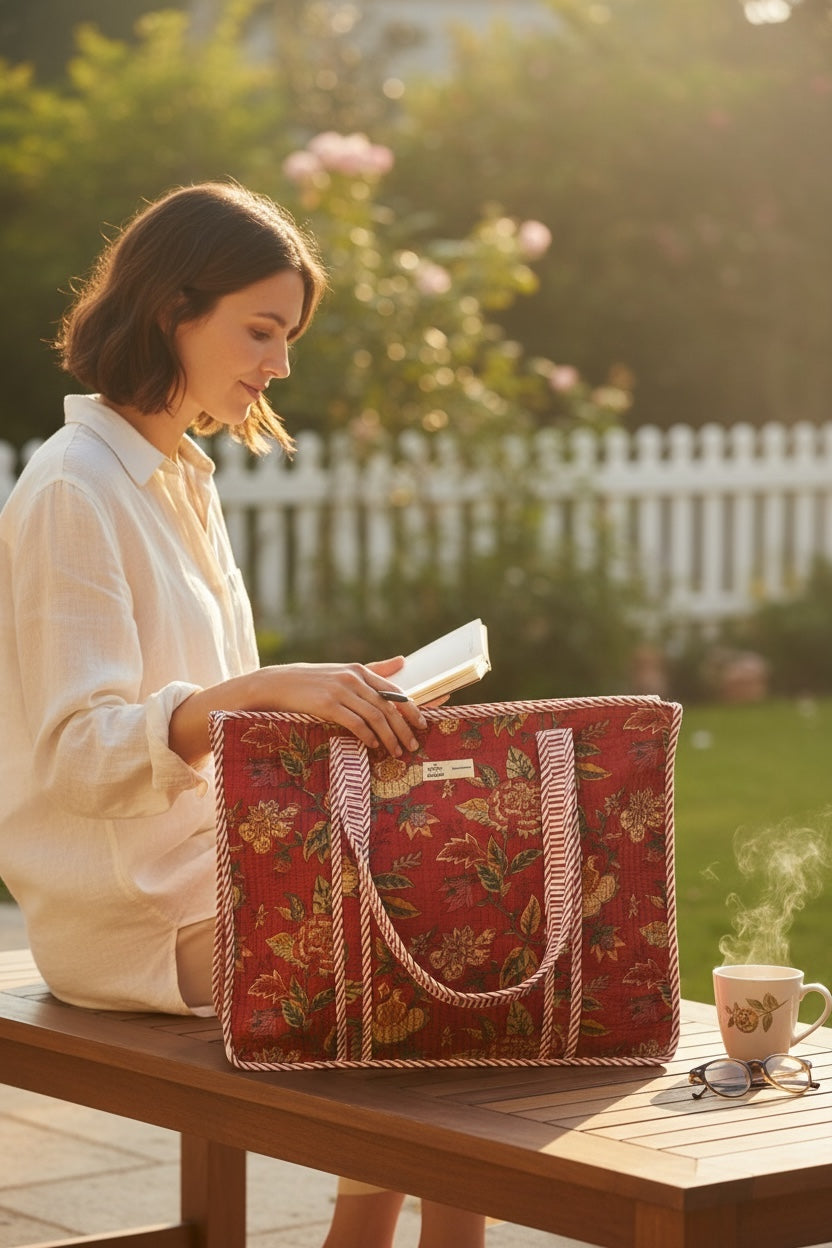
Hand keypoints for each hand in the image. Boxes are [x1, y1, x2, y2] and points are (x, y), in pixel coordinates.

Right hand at [252, 658, 427, 755]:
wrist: (277, 684)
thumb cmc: (313, 681)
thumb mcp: (344, 671)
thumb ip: (374, 669)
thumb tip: (402, 660)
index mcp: (359, 670)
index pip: (394, 690)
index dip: (412, 708)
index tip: (423, 723)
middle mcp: (353, 678)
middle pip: (387, 706)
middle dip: (404, 727)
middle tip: (413, 744)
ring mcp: (340, 691)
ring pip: (374, 716)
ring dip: (389, 736)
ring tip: (397, 751)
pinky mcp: (326, 704)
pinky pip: (354, 722)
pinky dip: (367, 735)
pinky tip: (373, 746)